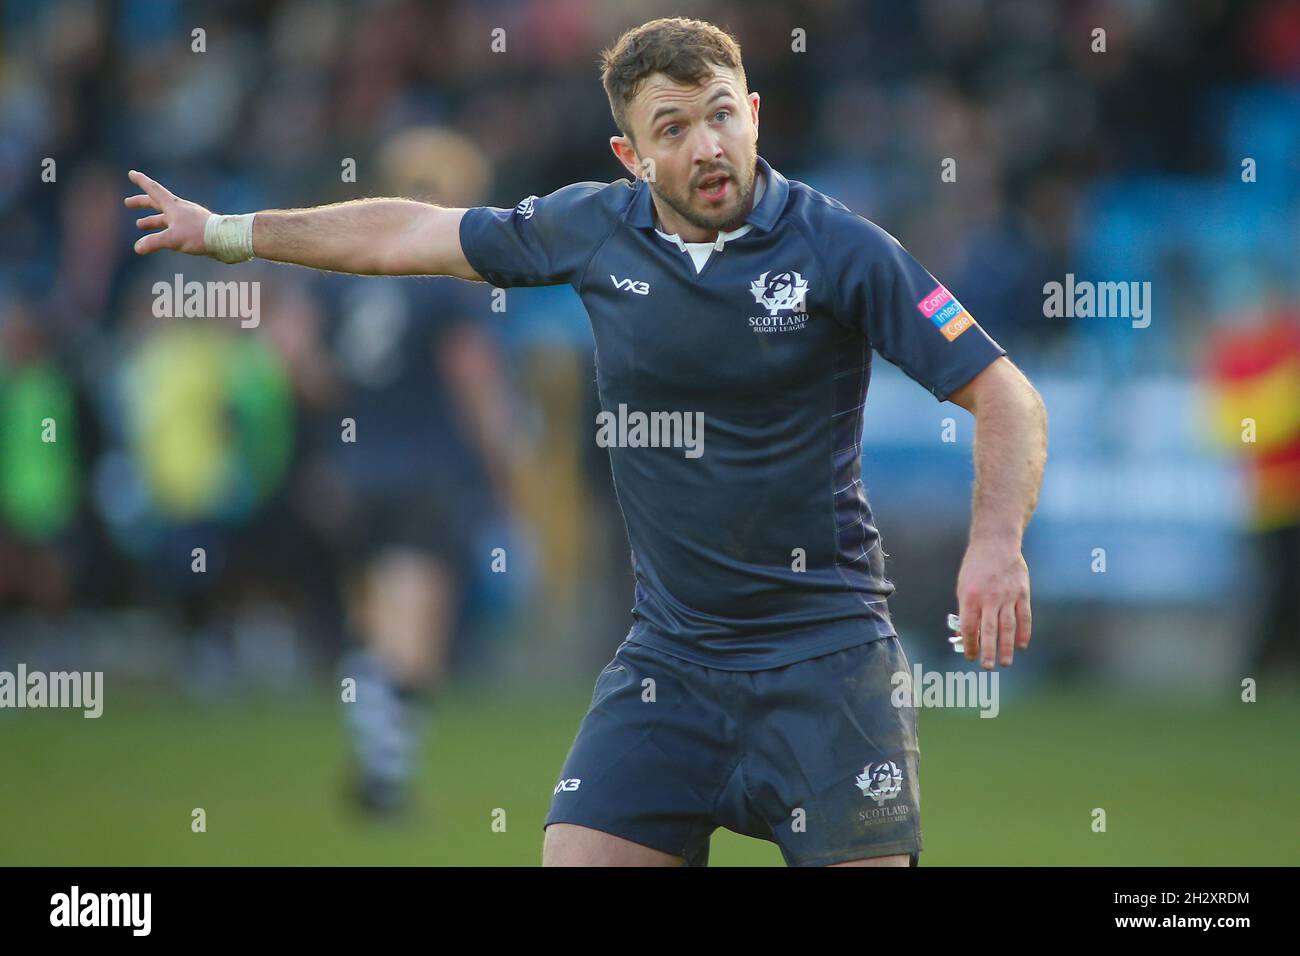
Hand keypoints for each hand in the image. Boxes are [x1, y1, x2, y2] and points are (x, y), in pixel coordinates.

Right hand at [124, 169, 212, 255]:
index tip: (132, 173)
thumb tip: (138, 248)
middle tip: (128, 203)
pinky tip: (164, 237)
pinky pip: (175, 227)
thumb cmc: (200, 235)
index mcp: (173, 206)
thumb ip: (154, 242)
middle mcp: (180, 209)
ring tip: (140, 224)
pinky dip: (165, 229)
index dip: (141, 181)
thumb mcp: (173, 239)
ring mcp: (188, 219)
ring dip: (152, 219)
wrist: (226, 239)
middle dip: (142, 203)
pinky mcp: (195, 229)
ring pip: (165, 216)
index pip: (153, 190)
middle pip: (157, 203)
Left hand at [955, 535, 1030, 668]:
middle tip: (987, 667)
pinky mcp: (1023, 592)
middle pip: (988, 630)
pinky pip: (1024, 617)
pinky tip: (1021, 645)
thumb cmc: (975, 568)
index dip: (969, 643)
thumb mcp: (963, 586)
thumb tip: (965, 637)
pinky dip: (1023, 632)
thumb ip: (965, 610)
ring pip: (1008, 626)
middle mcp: (989, 597)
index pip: (969, 626)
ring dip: (1007, 647)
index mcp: (970, 596)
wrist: (996, 543)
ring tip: (1005, 662)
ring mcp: (1008, 595)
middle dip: (987, 651)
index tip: (970, 656)